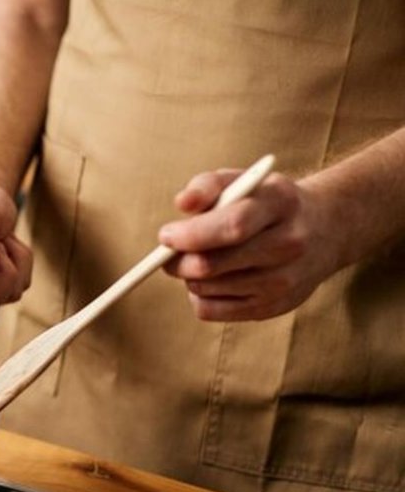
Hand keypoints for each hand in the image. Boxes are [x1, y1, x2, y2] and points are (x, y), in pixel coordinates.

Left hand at [158, 169, 345, 320]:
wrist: (325, 230)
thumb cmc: (266, 202)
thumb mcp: (243, 181)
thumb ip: (207, 185)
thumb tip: (182, 204)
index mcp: (280, 203)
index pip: (231, 226)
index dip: (190, 235)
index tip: (166, 235)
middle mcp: (288, 243)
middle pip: (212, 264)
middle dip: (178, 260)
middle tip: (169, 252)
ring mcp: (283, 280)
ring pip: (206, 289)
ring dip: (189, 276)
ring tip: (199, 260)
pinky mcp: (272, 307)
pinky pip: (210, 310)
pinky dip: (198, 296)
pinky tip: (211, 280)